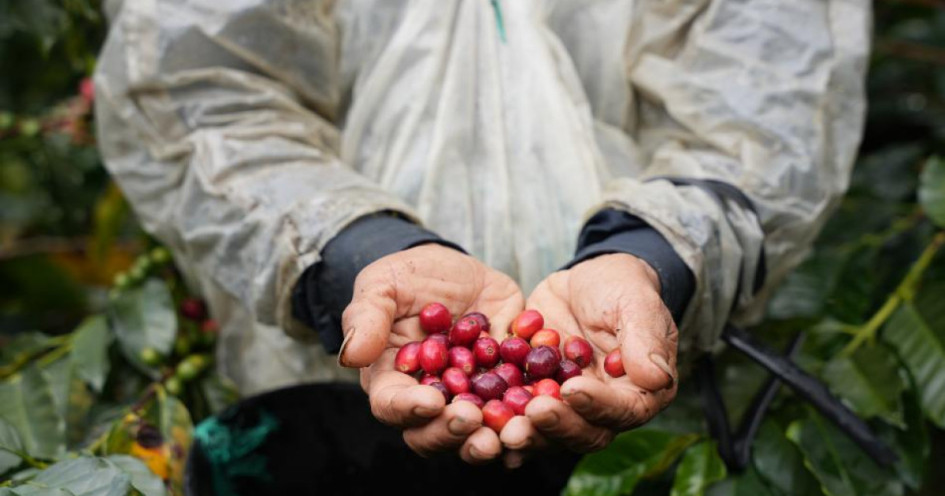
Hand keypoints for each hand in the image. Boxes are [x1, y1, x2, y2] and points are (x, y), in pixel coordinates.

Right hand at [338, 244, 523, 462]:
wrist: (457, 269)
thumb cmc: (409, 277)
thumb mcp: (383, 284)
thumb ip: (366, 317)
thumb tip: (352, 355)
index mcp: (393, 381)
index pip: (393, 406)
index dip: (410, 409)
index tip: (431, 401)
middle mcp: (431, 400)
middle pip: (434, 433)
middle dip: (454, 433)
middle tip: (475, 421)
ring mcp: (470, 399)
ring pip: (478, 434)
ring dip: (495, 437)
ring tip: (512, 430)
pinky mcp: (506, 387)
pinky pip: (520, 410)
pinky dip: (533, 416)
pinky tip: (546, 412)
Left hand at [500, 253, 677, 461]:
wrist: (588, 280)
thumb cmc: (621, 287)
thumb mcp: (635, 303)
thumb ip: (645, 339)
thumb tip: (656, 377)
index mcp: (639, 392)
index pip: (622, 410)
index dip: (597, 405)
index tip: (572, 389)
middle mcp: (605, 408)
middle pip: (584, 431)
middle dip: (557, 425)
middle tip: (531, 414)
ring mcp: (569, 406)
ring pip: (550, 431)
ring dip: (528, 432)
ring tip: (504, 426)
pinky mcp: (537, 395)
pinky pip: (521, 415)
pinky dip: (503, 422)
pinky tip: (483, 425)